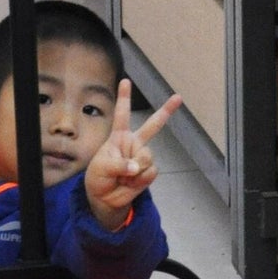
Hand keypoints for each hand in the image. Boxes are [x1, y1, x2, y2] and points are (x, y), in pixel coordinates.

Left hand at [84, 81, 181, 229]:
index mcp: (118, 136)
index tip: (126, 80)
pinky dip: (139, 180)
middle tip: (178, 97)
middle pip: (153, 125)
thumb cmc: (99, 177)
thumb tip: (137, 167)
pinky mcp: (148, 171)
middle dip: (166, 111)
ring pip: (147, 158)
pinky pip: (150, 172)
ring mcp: (142, 157)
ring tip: (123, 177)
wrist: (104, 198)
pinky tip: (130, 183)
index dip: (124, 97)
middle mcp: (133, 143)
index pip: (122, 114)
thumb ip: (119, 164)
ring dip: (135, 171)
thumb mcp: (101, 167)